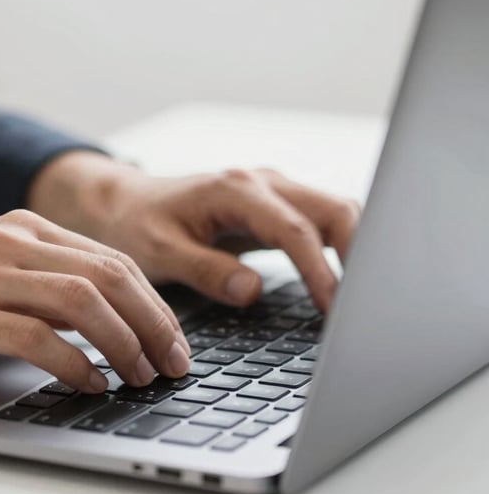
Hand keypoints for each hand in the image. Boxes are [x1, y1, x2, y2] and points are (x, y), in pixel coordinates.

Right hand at [0, 210, 189, 390]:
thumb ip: (43, 282)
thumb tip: (107, 321)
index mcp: (26, 227)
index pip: (113, 261)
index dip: (154, 304)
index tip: (174, 342)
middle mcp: (12, 241)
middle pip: (111, 276)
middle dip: (154, 324)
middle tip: (173, 364)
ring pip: (83, 300)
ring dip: (123, 343)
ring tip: (140, 377)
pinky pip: (36, 336)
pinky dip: (73, 362)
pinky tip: (89, 383)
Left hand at [29, 153, 360, 311]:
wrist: (125, 204)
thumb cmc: (136, 225)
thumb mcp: (159, 251)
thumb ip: (205, 269)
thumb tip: (252, 291)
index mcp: (233, 190)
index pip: (294, 229)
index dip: (319, 271)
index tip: (335, 310)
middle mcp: (260, 183)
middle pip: (333, 209)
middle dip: (360, 253)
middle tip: (368, 307)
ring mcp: (271, 192)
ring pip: (335, 212)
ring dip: (357, 249)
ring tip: (365, 299)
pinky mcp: (274, 207)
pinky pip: (321, 223)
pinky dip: (340, 247)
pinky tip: (346, 281)